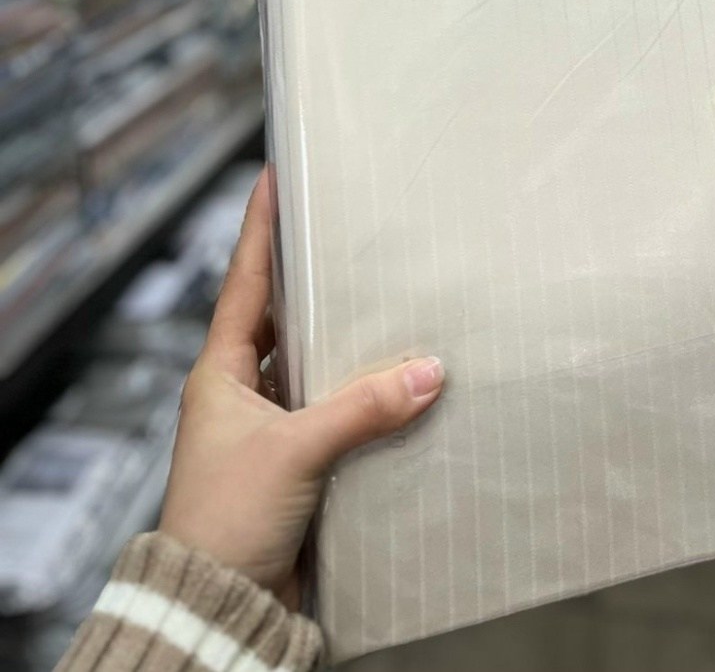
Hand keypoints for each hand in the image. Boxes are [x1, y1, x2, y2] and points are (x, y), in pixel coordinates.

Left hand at [158, 168, 443, 605]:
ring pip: (310, 367)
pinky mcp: (295, 465)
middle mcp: (240, 393)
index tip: (272, 177)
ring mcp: (267, 429)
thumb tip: (429, 370)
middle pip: (280, 319)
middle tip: (345, 233)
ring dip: (343, 344)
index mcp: (220, 373)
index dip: (259, 228)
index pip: (244, 282)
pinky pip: (333, 414)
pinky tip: (396, 386)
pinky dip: (361, 398)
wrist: (219, 603)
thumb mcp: (294, 451)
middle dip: (311, 280)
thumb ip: (362, 408)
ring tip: (384, 301)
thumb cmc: (226, 521)